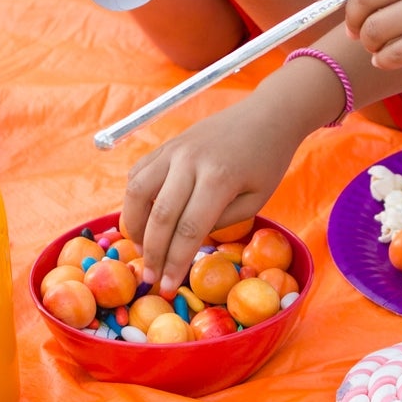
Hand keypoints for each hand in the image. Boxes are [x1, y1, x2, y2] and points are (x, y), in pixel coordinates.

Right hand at [121, 106, 307, 291]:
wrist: (266, 115)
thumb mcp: (256, 200)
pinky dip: (133, 199)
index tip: (168, 286)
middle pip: (159, 215)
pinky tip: (141, 219)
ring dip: (134, 226)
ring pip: (137, 191)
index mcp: (219, 178)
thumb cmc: (268, 161)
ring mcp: (174, 150)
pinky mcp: (166, 144)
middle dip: (153, 253)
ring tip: (142, 249)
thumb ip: (221, 222)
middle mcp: (189, 161)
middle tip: (150, 278)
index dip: (175, 262)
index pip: (189, 229)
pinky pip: (138, 173)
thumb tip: (186, 241)